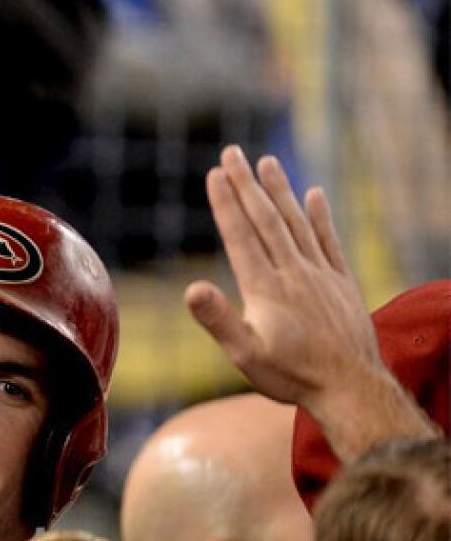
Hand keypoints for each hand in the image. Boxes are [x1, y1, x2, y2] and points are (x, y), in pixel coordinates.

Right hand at [186, 145, 383, 408]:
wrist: (350, 387)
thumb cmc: (290, 376)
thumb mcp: (244, 355)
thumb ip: (218, 319)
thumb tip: (191, 289)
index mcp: (265, 288)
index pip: (241, 236)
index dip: (226, 204)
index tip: (214, 175)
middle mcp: (293, 273)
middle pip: (266, 219)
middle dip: (246, 184)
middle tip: (232, 154)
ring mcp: (320, 275)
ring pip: (296, 223)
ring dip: (279, 191)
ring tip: (267, 163)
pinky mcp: (340, 283)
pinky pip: (328, 241)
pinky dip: (319, 216)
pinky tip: (313, 195)